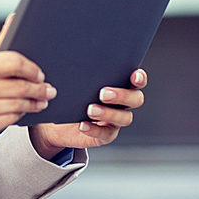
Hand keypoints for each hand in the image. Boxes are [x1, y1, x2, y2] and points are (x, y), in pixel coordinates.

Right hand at [0, 15, 57, 147]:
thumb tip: (14, 18)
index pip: (11, 62)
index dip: (31, 68)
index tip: (40, 73)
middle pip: (18, 86)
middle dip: (38, 89)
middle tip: (49, 89)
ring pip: (16, 105)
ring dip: (34, 103)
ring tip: (42, 100)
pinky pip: (9, 120)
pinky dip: (22, 115)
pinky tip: (26, 110)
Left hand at [29, 68, 147, 159]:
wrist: (58, 122)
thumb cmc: (69, 96)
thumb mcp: (73, 81)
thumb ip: (77, 72)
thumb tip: (70, 64)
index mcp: (118, 85)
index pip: (137, 81)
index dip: (139, 78)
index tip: (134, 76)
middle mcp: (122, 103)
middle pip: (136, 99)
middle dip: (122, 95)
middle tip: (103, 93)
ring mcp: (115, 120)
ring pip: (124, 118)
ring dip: (108, 113)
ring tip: (90, 109)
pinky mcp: (105, 135)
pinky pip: (106, 134)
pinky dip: (95, 129)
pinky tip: (83, 124)